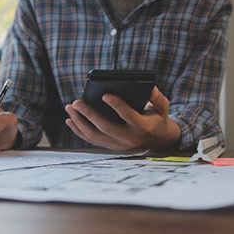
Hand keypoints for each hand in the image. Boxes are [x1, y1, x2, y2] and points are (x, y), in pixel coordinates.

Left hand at [64, 87, 179, 150]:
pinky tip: (70, 120)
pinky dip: (79, 131)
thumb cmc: (158, 118)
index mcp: (143, 127)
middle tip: (77, 102)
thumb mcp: (162, 107)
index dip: (117, 106)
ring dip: (80, 122)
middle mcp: (130, 139)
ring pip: (95, 136)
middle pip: (106, 127)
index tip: (104, 94)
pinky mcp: (111, 147)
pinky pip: (92, 140)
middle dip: (89, 114)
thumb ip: (157, 97)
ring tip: (70, 108)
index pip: (129, 116)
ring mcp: (119, 145)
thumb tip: (149, 87)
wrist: (157, 140)